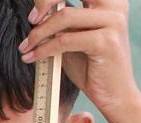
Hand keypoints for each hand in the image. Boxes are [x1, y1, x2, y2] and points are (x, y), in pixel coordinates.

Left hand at [21, 0, 140, 114]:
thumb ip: (59, 21)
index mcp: (109, 1)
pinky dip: (43, 49)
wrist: (113, 95)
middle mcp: (114, 6)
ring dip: (38, 33)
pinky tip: (31, 57)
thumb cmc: (91, 66)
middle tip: (31, 20)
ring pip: (64, 16)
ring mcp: (113, 22)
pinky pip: (64, 40)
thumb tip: (35, 11)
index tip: (35, 14)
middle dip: (45, 2)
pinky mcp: (107, 41)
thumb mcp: (72, 37)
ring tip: (26, 46)